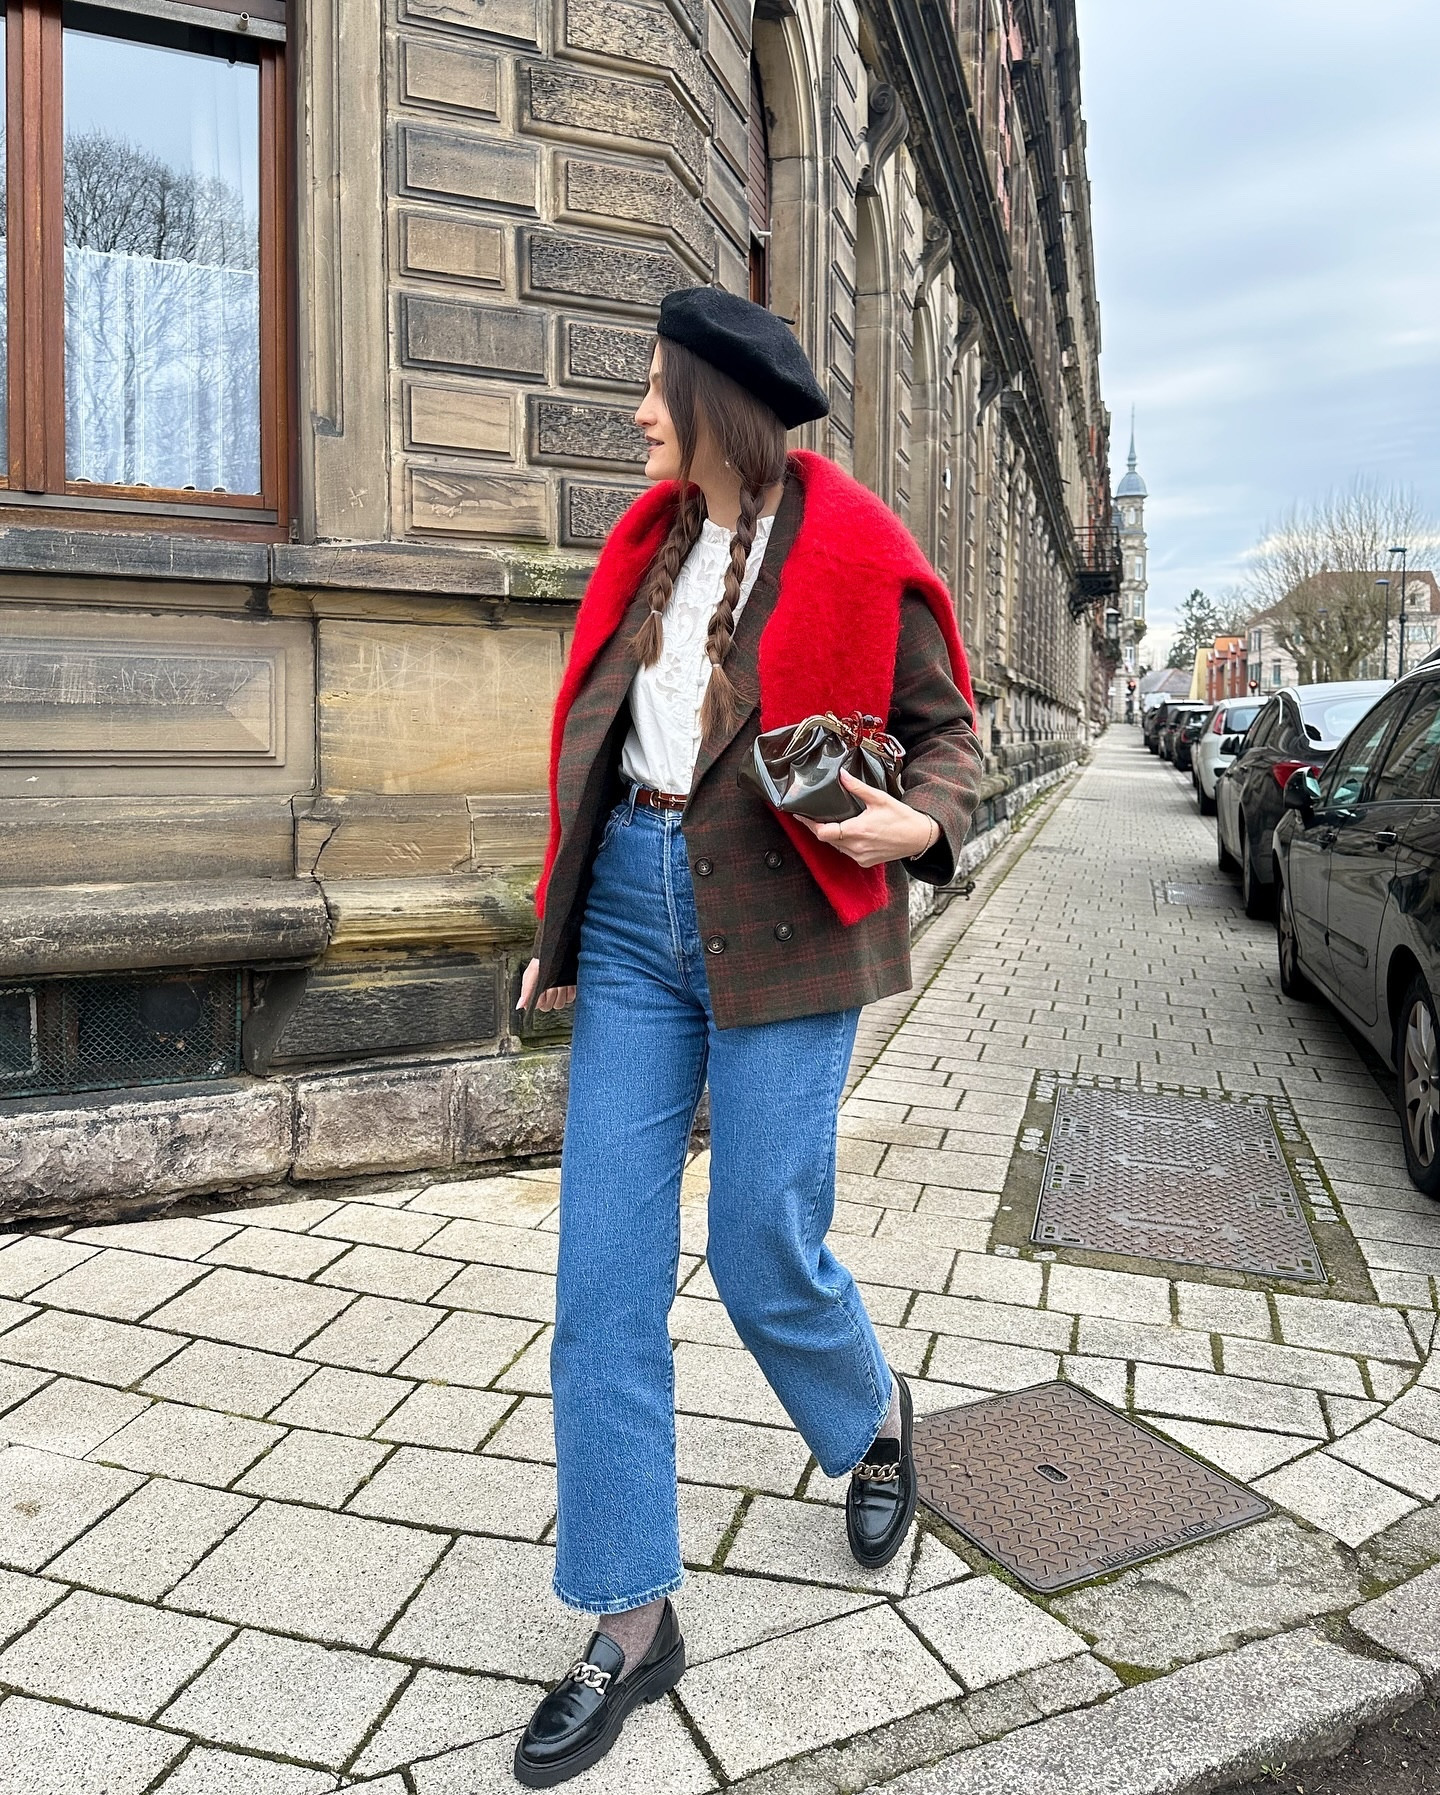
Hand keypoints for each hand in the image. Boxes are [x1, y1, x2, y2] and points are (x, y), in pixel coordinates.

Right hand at [517, 957, 575, 1013]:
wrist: (556, 953)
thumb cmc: (541, 962)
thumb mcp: (531, 975)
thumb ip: (526, 991)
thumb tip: (519, 1006)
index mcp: (536, 993)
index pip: (538, 1006)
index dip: (540, 1000)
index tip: (541, 991)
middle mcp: (547, 995)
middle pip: (548, 1007)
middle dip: (550, 995)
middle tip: (551, 984)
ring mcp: (559, 994)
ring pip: (559, 1004)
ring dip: (560, 992)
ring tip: (559, 982)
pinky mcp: (570, 992)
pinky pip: (570, 999)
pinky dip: (569, 991)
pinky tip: (566, 983)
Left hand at [796, 772, 939, 867]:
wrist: (919, 836)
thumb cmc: (902, 817)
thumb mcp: (879, 798)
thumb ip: (857, 788)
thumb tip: (841, 775)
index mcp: (857, 831)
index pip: (823, 831)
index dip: (809, 824)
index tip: (800, 816)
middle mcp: (857, 847)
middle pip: (827, 839)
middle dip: (818, 828)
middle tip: (810, 816)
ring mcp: (861, 857)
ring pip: (836, 847)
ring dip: (831, 836)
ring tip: (827, 822)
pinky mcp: (866, 862)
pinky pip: (847, 853)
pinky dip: (843, 844)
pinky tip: (846, 833)